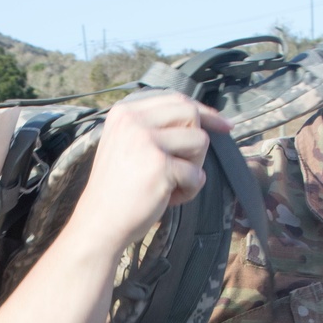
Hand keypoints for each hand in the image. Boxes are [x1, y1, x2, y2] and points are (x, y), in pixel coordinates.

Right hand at [70, 91, 232, 259]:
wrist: (100, 222)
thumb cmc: (118, 191)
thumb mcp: (127, 147)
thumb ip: (153, 130)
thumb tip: (199, 120)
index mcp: (125, 113)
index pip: (175, 99)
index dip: (203, 112)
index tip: (223, 124)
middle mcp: (133, 121)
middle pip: (191, 114)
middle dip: (198, 143)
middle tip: (188, 166)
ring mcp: (146, 141)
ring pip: (200, 141)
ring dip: (194, 167)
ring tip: (172, 184)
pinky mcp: (159, 165)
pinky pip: (196, 174)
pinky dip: (189, 190)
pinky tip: (168, 199)